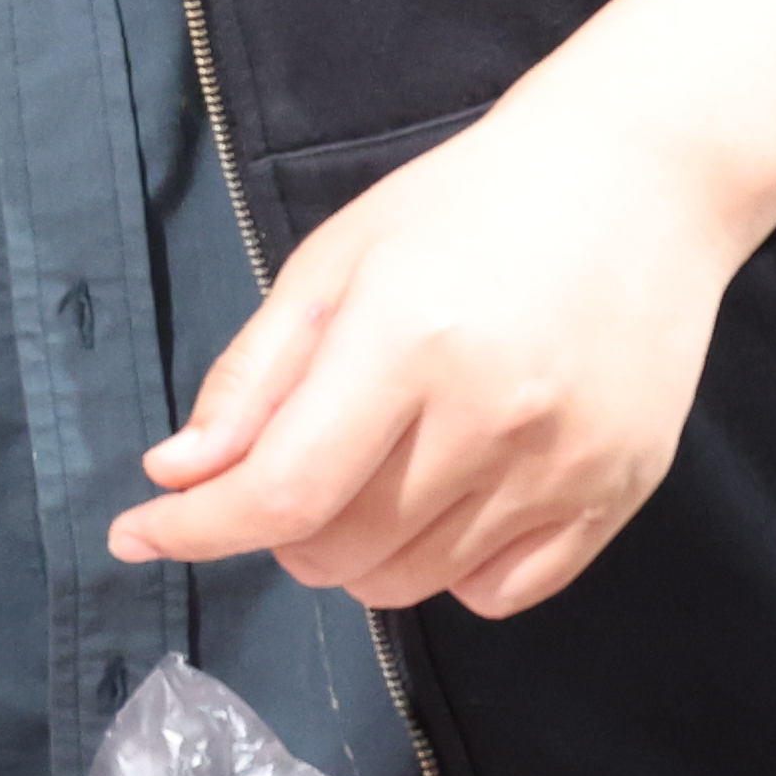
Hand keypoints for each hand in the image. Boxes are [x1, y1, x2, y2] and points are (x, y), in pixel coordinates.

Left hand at [118, 101, 741, 612]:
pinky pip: (502, 592)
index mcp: (408, 343)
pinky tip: (442, 500)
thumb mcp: (332, 263)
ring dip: (355, 552)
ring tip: (368, 473)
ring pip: (412, 581)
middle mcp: (493, 417)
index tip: (135, 535)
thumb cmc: (466, 208)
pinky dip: (447, 570)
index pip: (282, 492)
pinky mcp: (620, 492)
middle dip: (277, 529)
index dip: (195, 530)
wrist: (640, 184)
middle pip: (339, 550)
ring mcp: (565, 465)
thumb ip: (254, 377)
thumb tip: (175, 475)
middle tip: (289, 466)